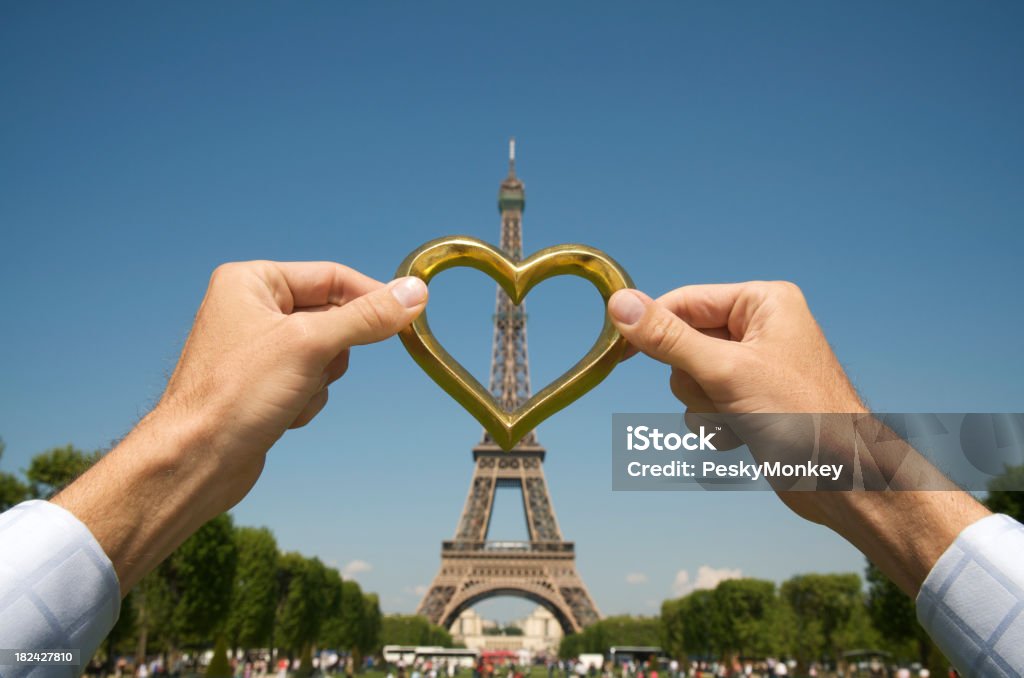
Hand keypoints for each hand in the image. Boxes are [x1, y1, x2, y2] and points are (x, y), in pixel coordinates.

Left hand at [160, 261, 427, 510]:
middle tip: (314, 368)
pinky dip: (307, 400)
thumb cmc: (238, 394)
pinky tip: (280, 416)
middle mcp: (252, 308)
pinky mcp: (264, 384)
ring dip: (319, 380)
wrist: (195, 462)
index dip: (371, 298)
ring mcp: (259, 348)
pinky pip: (310, 381)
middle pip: (333, 317)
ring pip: (326, 354)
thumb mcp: (311, 345)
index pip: (332, 277)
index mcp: (252, 281)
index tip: (410, 316)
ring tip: (288, 396)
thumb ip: (366, 317)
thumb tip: (416, 293)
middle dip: (332, 352)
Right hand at [608, 281, 863, 523]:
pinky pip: (705, 404)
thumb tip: (619, 304)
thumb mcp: (725, 372)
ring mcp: (754, 366)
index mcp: (762, 302)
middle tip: (722, 396)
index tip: (615, 354)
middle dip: (694, 379)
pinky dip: (715, 424)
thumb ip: (668, 338)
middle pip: (683, 343)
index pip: (685, 302)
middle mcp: (760, 327)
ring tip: (740, 420)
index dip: (650, 327)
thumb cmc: (799, 417)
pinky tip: (744, 437)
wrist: (843, 481)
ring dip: (704, 407)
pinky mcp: (751, 400)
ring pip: (690, 378)